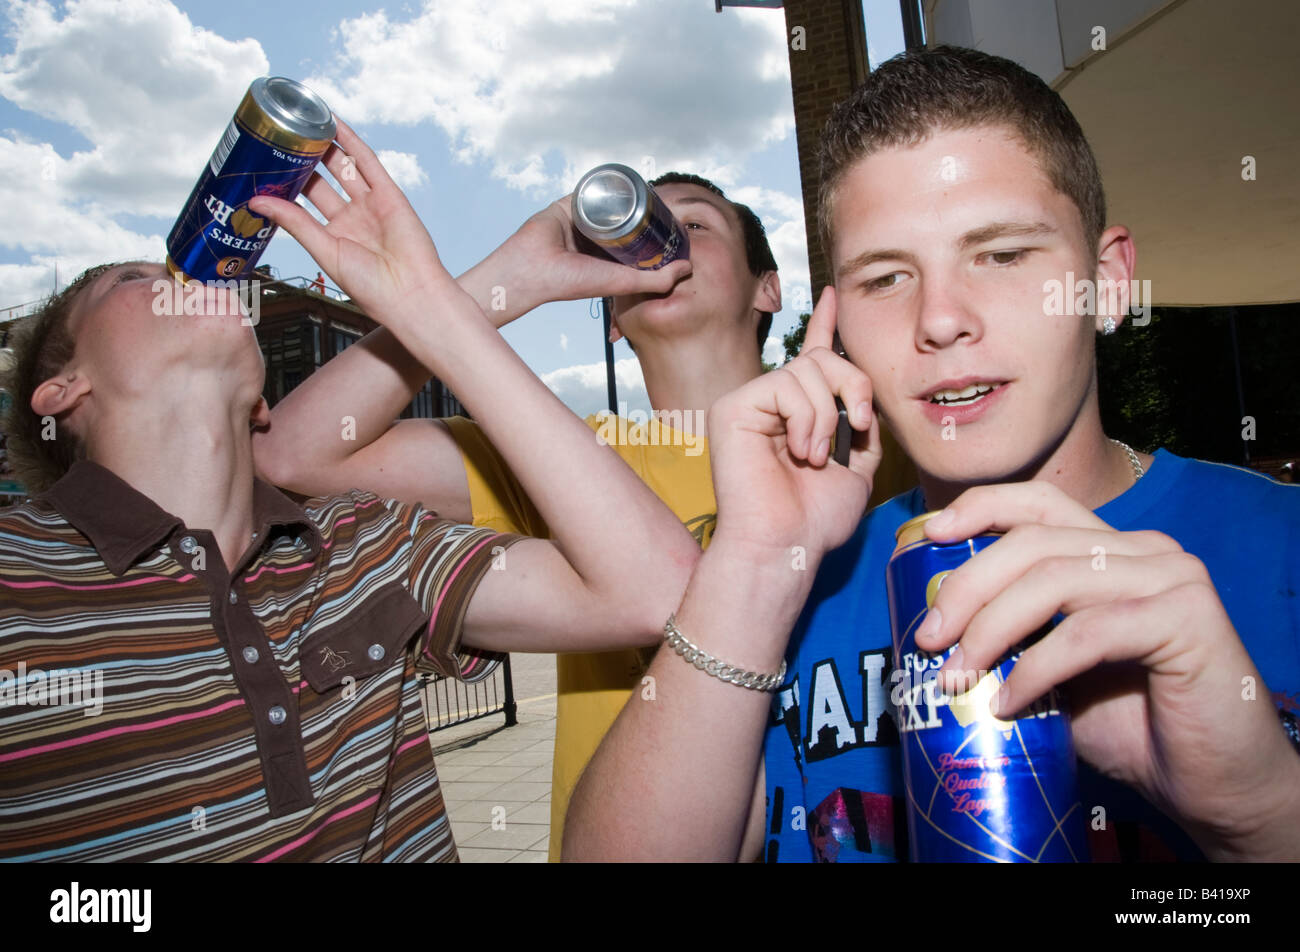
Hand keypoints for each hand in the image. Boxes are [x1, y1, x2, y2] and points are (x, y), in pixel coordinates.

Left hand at [248, 117, 460, 332]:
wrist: (409, 293)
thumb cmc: (371, 287)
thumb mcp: (324, 251)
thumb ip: (294, 222)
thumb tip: (258, 201)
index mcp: (334, 236)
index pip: (305, 203)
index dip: (287, 184)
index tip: (265, 167)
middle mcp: (353, 218)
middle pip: (323, 181)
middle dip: (303, 162)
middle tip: (281, 140)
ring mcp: (372, 204)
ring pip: (344, 167)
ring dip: (325, 146)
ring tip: (303, 125)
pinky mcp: (390, 195)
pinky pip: (368, 162)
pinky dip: (351, 141)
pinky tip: (334, 123)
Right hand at [465, 196, 690, 324]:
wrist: (534, 267)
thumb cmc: (573, 281)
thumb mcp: (623, 283)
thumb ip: (655, 280)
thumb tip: (688, 268)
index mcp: (605, 260)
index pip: (635, 242)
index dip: (653, 233)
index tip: (672, 224)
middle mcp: (594, 240)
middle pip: (625, 220)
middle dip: (643, 210)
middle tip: (665, 201)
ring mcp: (581, 221)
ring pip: (609, 203)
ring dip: (625, 194)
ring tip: (647, 186)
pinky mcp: (568, 203)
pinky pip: (589, 188)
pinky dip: (603, 182)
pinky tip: (622, 175)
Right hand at [707, 287, 880, 560]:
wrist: (786, 545)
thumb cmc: (815, 519)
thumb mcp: (857, 466)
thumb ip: (861, 425)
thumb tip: (865, 395)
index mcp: (796, 415)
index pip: (812, 358)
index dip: (824, 324)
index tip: (834, 294)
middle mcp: (769, 404)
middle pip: (821, 358)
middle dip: (852, 386)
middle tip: (858, 426)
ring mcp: (748, 403)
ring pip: (807, 369)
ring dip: (827, 415)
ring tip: (816, 456)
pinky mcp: (734, 407)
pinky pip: (786, 385)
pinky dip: (805, 419)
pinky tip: (799, 451)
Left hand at [918, 481, 1299, 858]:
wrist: (1211, 783)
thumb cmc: (1128, 725)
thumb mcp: (1053, 668)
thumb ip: (1012, 634)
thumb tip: (933, 626)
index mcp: (1112, 550)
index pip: (1040, 503)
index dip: (980, 508)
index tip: (930, 535)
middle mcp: (1145, 551)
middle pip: (1033, 542)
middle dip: (967, 587)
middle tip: (928, 638)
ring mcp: (1172, 579)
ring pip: (1054, 581)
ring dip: (991, 630)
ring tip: (958, 677)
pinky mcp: (1188, 619)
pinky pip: (1087, 632)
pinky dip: (1036, 669)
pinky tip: (1008, 704)